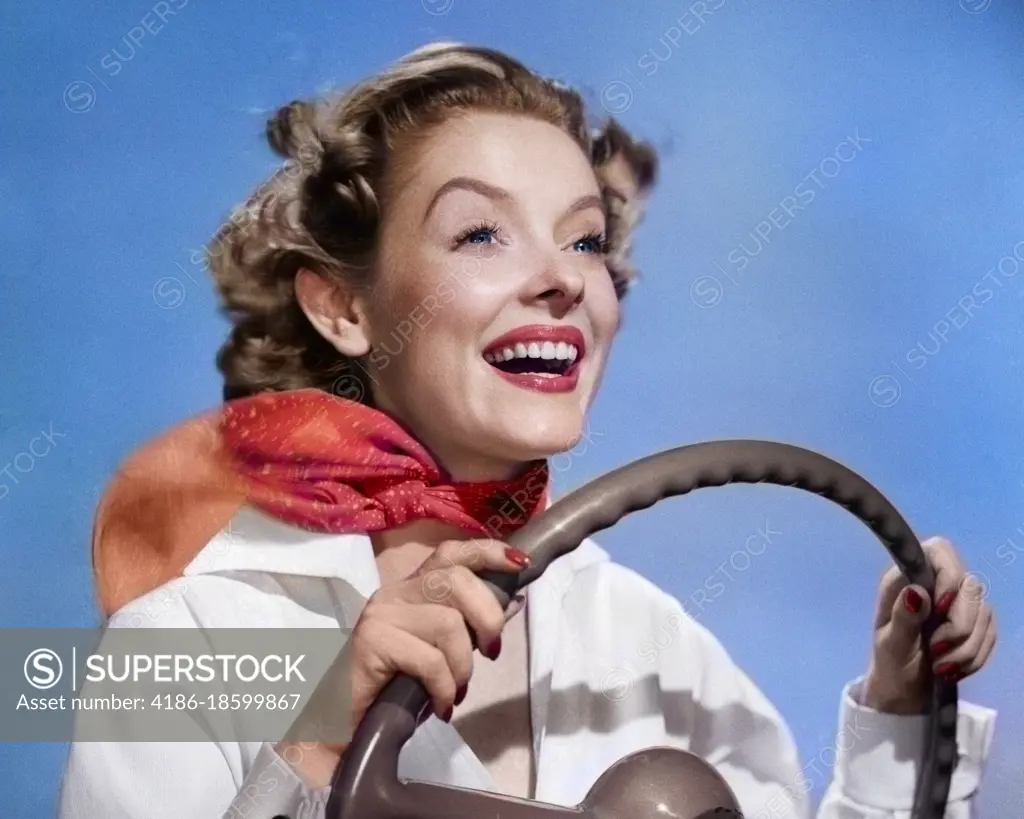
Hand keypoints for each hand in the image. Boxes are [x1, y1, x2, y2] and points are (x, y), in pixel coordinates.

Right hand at [276, 537, 528, 786]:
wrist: (343, 719)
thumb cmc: (396, 683)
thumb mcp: (441, 648)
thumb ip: (470, 624)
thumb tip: (513, 601)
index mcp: (413, 587)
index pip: (451, 553)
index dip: (487, 552)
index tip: (519, 562)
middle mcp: (395, 591)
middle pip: (455, 580)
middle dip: (487, 617)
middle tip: (490, 653)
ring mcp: (382, 614)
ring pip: (448, 623)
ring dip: (463, 665)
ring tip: (454, 690)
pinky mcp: (372, 642)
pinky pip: (429, 660)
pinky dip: (444, 687)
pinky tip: (440, 704)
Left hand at [861, 536, 996, 713]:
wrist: (904, 689)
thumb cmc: (891, 663)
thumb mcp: (891, 644)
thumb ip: (903, 618)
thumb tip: (917, 591)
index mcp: (906, 580)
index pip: (938, 550)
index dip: (949, 574)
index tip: (940, 608)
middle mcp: (935, 585)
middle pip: (970, 585)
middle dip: (959, 625)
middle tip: (936, 649)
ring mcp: (958, 604)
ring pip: (984, 612)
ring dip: (966, 647)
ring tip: (940, 666)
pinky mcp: (976, 624)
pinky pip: (991, 633)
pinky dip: (975, 656)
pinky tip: (954, 669)